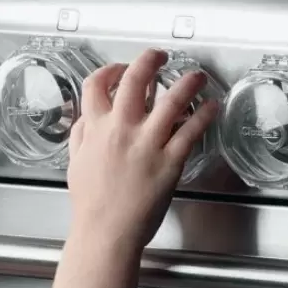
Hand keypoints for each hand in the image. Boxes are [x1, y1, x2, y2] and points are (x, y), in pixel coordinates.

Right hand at [66, 48, 218, 252]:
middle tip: (160, 55)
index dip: (110, 69)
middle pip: (135, 79)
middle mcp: (122, 129)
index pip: (96, 84)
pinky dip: (204, 115)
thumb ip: (81, 136)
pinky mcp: (170, 161)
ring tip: (197, 75)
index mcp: (96, 128)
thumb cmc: (91, 203)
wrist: (105, 232)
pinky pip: (191, 131)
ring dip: (187, 82)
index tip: (121, 68)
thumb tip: (86, 119)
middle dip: (150, 60)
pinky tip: (211, 106)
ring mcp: (147, 143)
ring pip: (171, 100)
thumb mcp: (75, 163)